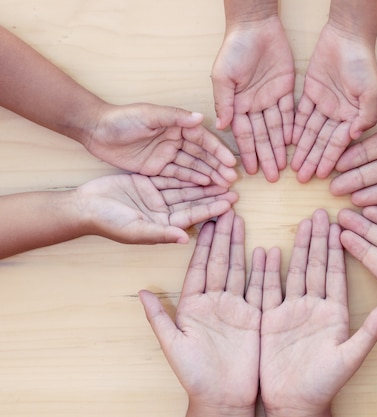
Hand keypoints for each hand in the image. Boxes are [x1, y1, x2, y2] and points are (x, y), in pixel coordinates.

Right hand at [76, 174, 237, 243]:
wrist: (82, 206)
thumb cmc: (107, 222)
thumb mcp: (135, 229)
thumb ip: (161, 234)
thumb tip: (185, 238)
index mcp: (164, 226)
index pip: (193, 216)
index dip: (212, 209)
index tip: (231, 203)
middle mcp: (163, 213)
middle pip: (193, 201)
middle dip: (214, 194)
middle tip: (236, 186)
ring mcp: (156, 198)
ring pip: (185, 187)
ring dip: (203, 181)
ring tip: (223, 175)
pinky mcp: (148, 183)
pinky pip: (170, 175)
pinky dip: (184, 171)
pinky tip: (201, 164)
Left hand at [84, 103, 237, 185]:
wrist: (95, 130)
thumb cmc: (122, 119)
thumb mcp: (150, 115)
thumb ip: (175, 117)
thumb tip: (201, 117)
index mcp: (176, 125)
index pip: (202, 139)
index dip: (217, 150)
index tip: (230, 162)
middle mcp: (175, 140)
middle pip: (201, 155)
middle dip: (217, 167)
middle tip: (231, 180)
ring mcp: (167, 155)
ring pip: (192, 167)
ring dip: (208, 176)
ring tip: (223, 186)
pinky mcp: (157, 168)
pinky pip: (177, 176)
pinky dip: (191, 181)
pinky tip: (205, 187)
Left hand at [139, 210, 262, 416]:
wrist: (222, 399)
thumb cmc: (194, 376)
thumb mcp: (172, 345)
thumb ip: (159, 317)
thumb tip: (142, 292)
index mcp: (193, 305)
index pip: (198, 267)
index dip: (202, 244)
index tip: (205, 220)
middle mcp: (214, 302)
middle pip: (219, 262)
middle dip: (222, 236)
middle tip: (226, 210)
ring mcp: (235, 308)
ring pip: (238, 269)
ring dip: (240, 246)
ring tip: (241, 221)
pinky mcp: (254, 317)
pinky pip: (260, 289)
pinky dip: (263, 271)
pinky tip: (266, 251)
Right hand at [211, 16, 294, 181]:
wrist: (254, 26)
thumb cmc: (234, 49)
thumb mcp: (223, 76)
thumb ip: (224, 102)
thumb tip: (221, 127)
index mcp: (237, 104)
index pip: (243, 135)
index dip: (246, 153)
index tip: (248, 172)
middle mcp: (253, 105)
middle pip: (262, 136)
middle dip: (266, 157)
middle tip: (272, 177)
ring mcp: (270, 98)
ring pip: (276, 129)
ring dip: (280, 147)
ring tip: (284, 167)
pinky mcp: (285, 89)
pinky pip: (290, 113)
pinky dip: (292, 128)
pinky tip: (294, 144)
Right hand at [260, 209, 376, 416]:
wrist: (294, 403)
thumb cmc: (324, 385)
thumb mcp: (349, 359)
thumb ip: (367, 333)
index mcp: (334, 313)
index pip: (335, 273)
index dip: (336, 248)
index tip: (338, 224)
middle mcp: (314, 307)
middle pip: (316, 265)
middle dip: (318, 239)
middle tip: (320, 212)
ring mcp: (292, 311)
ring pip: (295, 272)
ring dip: (298, 248)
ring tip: (301, 223)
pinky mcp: (271, 320)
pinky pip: (268, 290)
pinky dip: (267, 271)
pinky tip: (265, 251)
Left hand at [291, 23, 376, 182]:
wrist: (347, 37)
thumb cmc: (362, 64)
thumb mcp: (371, 91)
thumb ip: (366, 116)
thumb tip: (356, 136)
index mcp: (353, 116)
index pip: (338, 142)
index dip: (329, 159)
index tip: (320, 175)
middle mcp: (338, 114)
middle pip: (321, 141)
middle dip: (312, 159)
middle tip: (301, 178)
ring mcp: (324, 103)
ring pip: (309, 131)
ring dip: (302, 149)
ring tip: (293, 166)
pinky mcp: (310, 92)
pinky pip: (300, 114)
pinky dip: (294, 128)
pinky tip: (289, 142)